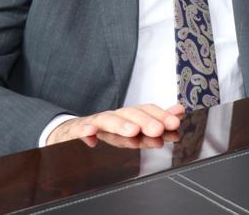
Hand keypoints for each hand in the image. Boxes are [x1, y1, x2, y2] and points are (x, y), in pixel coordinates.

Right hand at [46, 103, 184, 146]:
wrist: (69, 132)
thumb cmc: (105, 130)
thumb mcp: (132, 126)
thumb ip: (156, 121)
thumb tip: (179, 112)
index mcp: (128, 116)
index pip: (146, 111)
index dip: (161, 116)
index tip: (175, 123)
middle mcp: (113, 117)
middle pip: (130, 114)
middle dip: (145, 121)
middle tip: (158, 130)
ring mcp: (95, 123)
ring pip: (108, 120)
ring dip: (121, 125)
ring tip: (132, 132)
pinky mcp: (76, 131)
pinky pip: (80, 131)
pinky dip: (85, 132)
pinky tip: (91, 137)